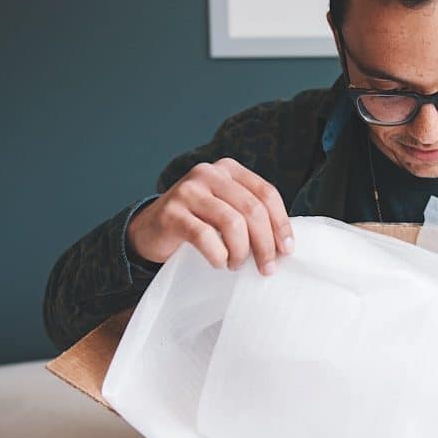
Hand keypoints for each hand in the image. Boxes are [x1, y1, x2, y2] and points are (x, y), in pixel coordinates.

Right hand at [127, 158, 293, 273]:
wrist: (150, 230)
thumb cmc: (198, 223)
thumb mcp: (226, 209)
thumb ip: (251, 215)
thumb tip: (285, 244)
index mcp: (229, 169)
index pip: (266, 193)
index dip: (281, 224)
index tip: (287, 250)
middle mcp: (210, 173)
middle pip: (253, 209)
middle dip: (265, 244)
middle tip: (267, 268)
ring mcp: (189, 190)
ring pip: (232, 222)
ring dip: (241, 251)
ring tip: (237, 265)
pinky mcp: (171, 212)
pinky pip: (205, 236)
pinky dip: (218, 255)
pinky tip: (219, 263)